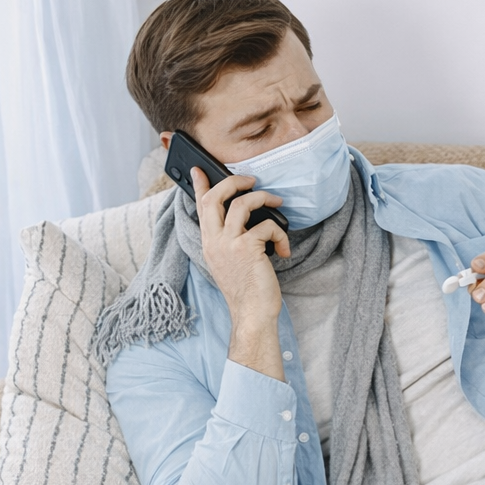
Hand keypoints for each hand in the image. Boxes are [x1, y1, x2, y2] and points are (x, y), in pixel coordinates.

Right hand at [192, 167, 290, 379]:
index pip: (200, 207)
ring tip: (277, 203)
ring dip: (263, 199)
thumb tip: (247, 219)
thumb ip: (231, 241)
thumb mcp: (231, 262)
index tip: (199, 169)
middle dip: (234, 182)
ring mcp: (228, 244)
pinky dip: (280, 234)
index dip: (200, 185)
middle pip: (215, 197)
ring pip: (241, 204)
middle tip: (251, 180)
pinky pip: (266, 226)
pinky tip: (284, 250)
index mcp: (209, 244)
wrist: (252, 314)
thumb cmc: (247, 291)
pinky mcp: (247, 249)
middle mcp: (214, 242)